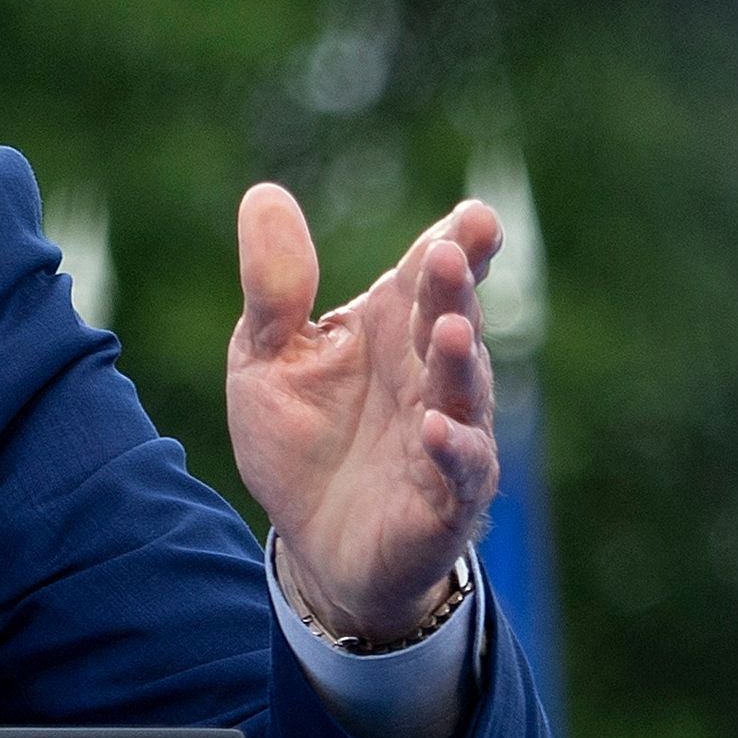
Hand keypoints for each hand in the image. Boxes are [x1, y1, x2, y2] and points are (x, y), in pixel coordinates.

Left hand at [225, 183, 502, 641]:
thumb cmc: (301, 441)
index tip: (472, 216)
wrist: (312, 545)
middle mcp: (429, 370)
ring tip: (449, 328)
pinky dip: (452, 448)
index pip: (430, 272)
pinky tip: (435, 429)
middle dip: (454, 287)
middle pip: (449, 317)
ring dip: (459, 359)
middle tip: (449, 254)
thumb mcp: (265, 357)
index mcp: (393, 325)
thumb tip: (264, 193)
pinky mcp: (445, 495)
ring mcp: (446, 431)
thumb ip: (274, 287)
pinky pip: (458, 467)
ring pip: (463, 388)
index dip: (456, 242)